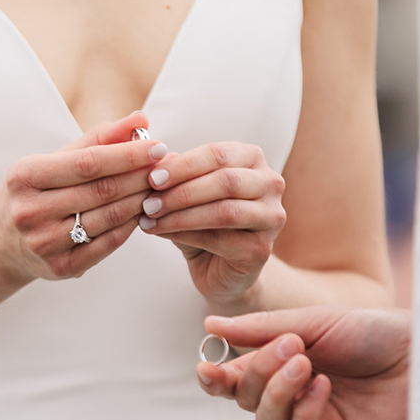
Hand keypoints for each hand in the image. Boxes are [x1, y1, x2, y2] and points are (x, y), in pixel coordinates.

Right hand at [0, 111, 163, 284]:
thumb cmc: (32, 193)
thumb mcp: (51, 161)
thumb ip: (96, 140)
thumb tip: (140, 120)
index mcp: (25, 177)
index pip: (87, 163)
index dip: (127, 154)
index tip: (158, 146)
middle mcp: (30, 211)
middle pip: (102, 190)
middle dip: (141, 176)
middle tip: (166, 166)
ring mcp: (43, 242)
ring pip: (109, 217)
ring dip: (142, 200)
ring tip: (159, 187)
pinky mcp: (60, 267)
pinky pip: (108, 244)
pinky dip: (131, 226)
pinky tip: (143, 212)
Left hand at [138, 141, 286, 309]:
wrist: (216, 265)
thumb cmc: (200, 220)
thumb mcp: (184, 191)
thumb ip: (174, 174)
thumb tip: (155, 160)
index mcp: (252, 159)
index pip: (218, 154)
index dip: (183, 165)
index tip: (151, 178)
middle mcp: (270, 184)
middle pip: (225, 181)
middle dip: (181, 192)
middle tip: (148, 202)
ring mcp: (271, 217)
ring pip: (224, 211)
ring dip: (180, 215)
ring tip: (149, 218)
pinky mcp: (262, 249)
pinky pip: (219, 239)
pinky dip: (184, 235)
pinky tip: (160, 233)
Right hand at [197, 306, 408, 419]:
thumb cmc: (376, 334)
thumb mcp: (313, 323)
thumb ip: (260, 329)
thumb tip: (210, 325)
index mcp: (284, 369)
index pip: (236, 381)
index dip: (216, 378)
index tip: (207, 366)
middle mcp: (294, 400)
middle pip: (245, 400)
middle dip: (257, 373)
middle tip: (289, 348)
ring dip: (279, 392)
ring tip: (308, 365)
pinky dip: (304, 412)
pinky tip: (323, 388)